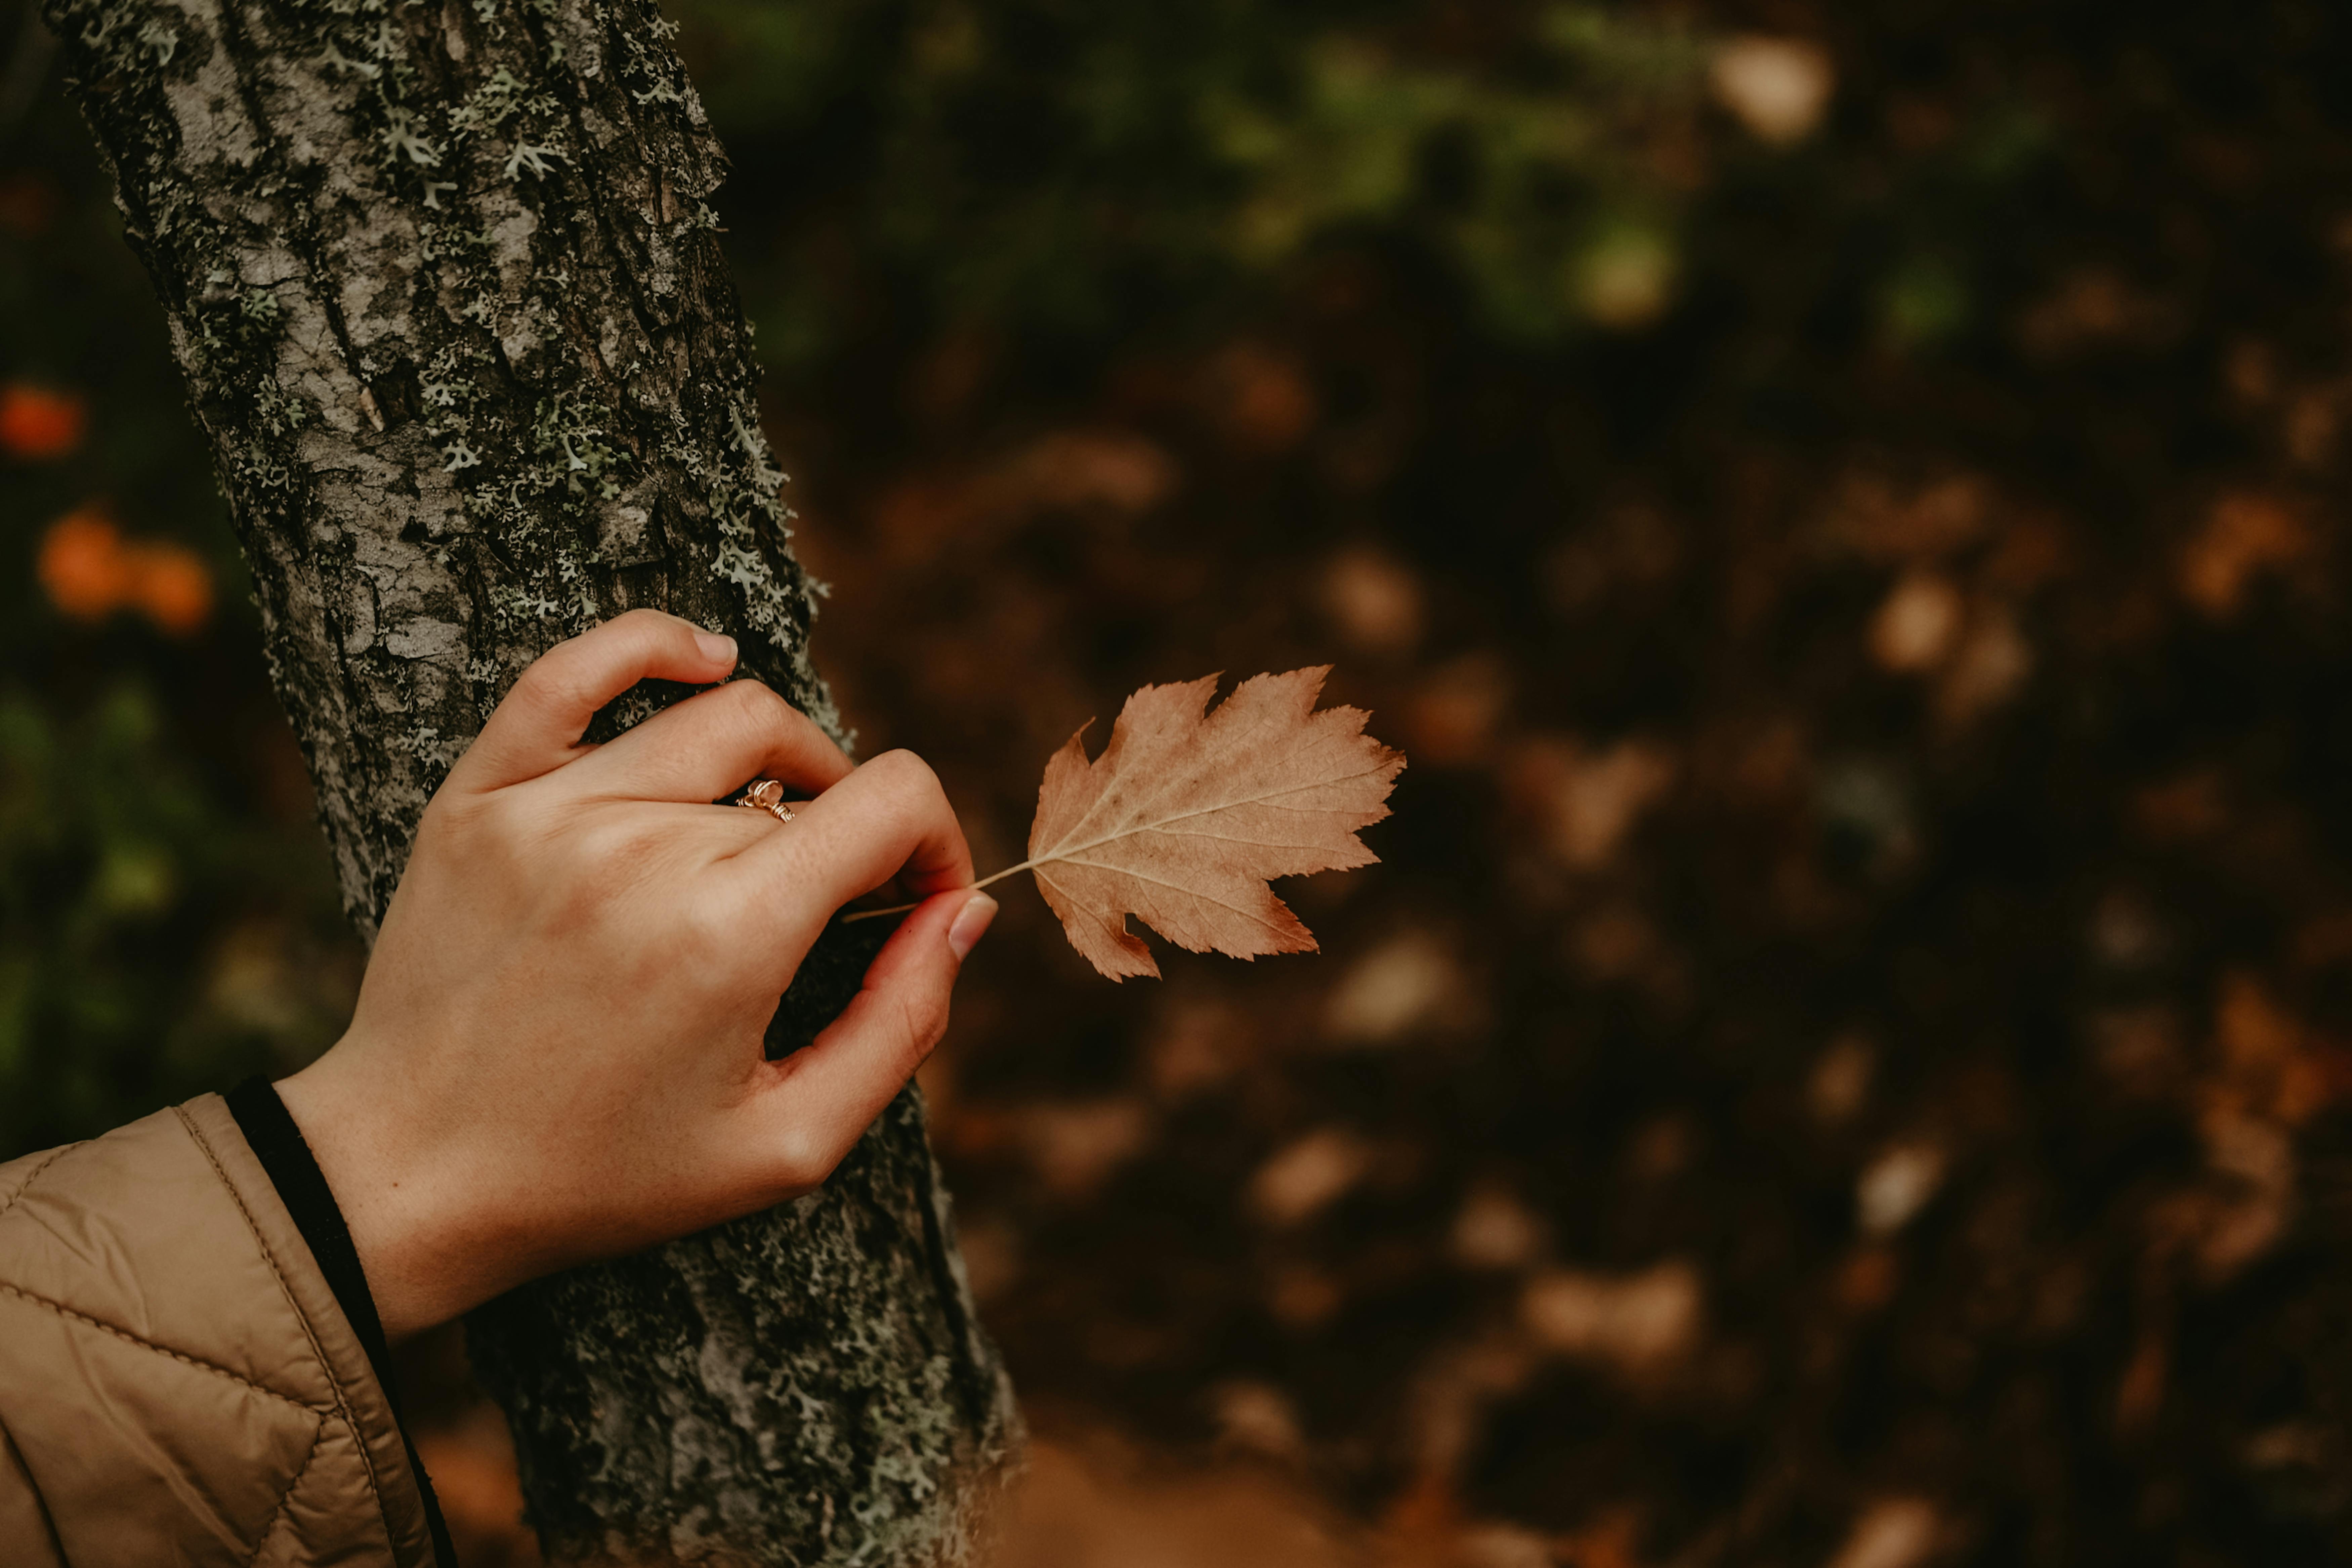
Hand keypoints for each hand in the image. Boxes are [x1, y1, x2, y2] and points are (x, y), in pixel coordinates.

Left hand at [275, 610, 994, 1340]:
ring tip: (774, 826)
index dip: (936, 843)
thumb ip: (900, 1024)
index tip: (918, 901)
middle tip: (827, 915)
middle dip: (850, 840)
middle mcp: (643, 848)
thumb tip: (964, 911)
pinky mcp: (478, 798)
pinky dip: (655, 646)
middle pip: (809, 778)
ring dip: (784, 763)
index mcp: (728, 932)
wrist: (406, 1178)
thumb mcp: (787, 1144)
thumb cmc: (605, 1177)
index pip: (890, 800)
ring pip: (724, 716)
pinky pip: (572, 671)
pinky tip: (704, 659)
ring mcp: (551, 810)